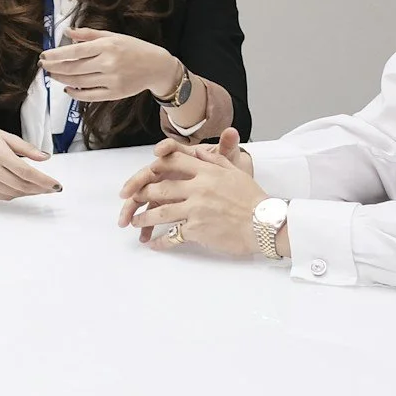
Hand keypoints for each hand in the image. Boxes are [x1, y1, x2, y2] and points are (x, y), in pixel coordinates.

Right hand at [0, 122, 59, 199]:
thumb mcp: (6, 136)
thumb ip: (27, 148)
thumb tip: (45, 158)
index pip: (26, 172)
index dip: (44, 181)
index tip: (57, 185)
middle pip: (22, 185)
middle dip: (41, 188)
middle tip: (52, 188)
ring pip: (15, 193)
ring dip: (31, 192)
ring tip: (41, 188)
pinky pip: (4, 197)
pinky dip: (17, 194)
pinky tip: (25, 189)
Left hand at [38, 27, 180, 102]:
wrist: (156, 66)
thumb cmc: (134, 48)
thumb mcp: (113, 36)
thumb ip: (89, 35)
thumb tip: (67, 32)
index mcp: (107, 47)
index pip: (75, 51)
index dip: (56, 55)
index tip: (44, 56)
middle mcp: (108, 64)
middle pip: (74, 68)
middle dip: (55, 68)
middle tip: (43, 66)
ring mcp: (111, 81)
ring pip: (79, 82)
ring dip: (62, 79)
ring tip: (52, 75)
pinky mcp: (114, 94)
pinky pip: (89, 96)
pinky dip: (75, 93)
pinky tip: (67, 88)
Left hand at [117, 131, 262, 254]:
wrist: (265, 224)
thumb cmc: (253, 198)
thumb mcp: (236, 172)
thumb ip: (216, 160)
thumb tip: (199, 151)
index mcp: (207, 172)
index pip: (174, 162)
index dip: (156, 165)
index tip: (146, 172)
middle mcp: (198, 188)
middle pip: (160, 188)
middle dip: (141, 194)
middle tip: (130, 199)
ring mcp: (195, 210)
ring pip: (160, 213)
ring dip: (144, 218)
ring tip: (134, 222)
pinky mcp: (196, 230)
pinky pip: (172, 236)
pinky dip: (160, 242)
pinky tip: (152, 244)